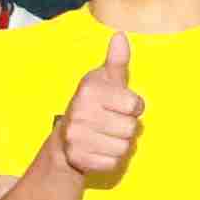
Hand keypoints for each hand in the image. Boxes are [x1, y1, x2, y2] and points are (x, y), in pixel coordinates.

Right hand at [56, 53, 142, 182]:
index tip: (120, 106)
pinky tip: (99, 149)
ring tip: (105, 136)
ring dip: (119, 143)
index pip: (134, 106)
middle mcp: (80, 113)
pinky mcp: (79, 159)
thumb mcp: (105, 80)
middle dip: (126, 127)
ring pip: (123, 147)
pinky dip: (110, 159)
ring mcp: (77, 138)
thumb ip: (116, 61)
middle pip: (130, 128)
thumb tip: (120, 36)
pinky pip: (113, 163)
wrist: (65, 138)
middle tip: (110, 123)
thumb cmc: (93, 104)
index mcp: (89, 91)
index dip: (133, 107)